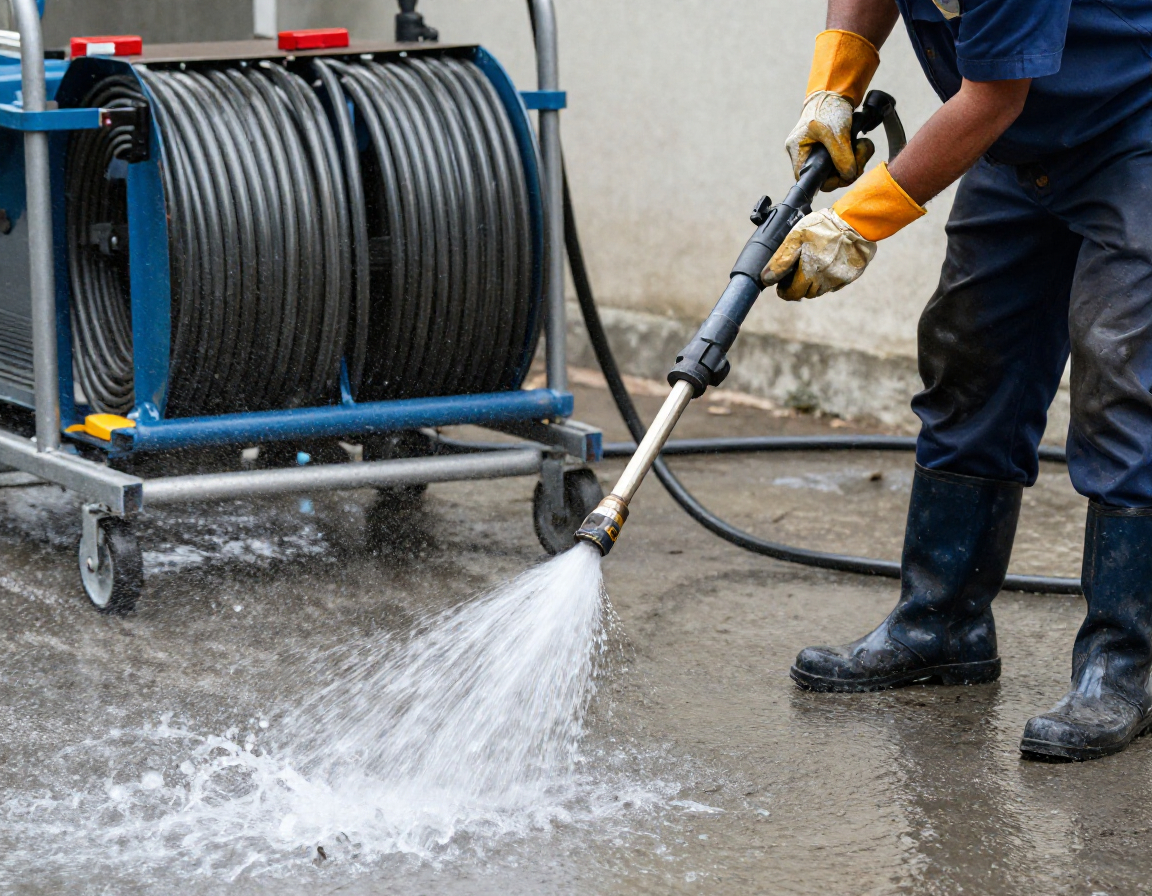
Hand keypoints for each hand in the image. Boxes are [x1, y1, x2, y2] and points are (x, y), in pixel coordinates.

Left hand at [761, 207, 876, 300]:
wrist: (856, 221)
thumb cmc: (824, 226)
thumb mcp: (796, 237)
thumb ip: (781, 259)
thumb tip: (767, 278)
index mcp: (809, 273)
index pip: (792, 294)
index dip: (785, 291)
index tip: (782, 285)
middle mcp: (825, 281)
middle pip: (807, 293)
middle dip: (798, 286)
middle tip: (795, 273)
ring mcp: (839, 279)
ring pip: (821, 290)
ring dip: (813, 283)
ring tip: (811, 266)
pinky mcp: (852, 275)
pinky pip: (836, 283)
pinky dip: (829, 278)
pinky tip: (828, 263)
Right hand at [785, 91, 874, 190]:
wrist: (835, 94)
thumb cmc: (828, 109)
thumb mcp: (835, 132)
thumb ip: (841, 155)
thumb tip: (849, 175)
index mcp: (798, 153)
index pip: (810, 180)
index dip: (829, 181)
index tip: (846, 173)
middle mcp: (805, 157)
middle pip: (827, 177)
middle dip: (847, 169)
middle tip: (861, 155)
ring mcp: (817, 155)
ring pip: (838, 171)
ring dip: (855, 161)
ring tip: (862, 145)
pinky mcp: (829, 152)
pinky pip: (843, 162)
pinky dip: (854, 156)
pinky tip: (860, 144)